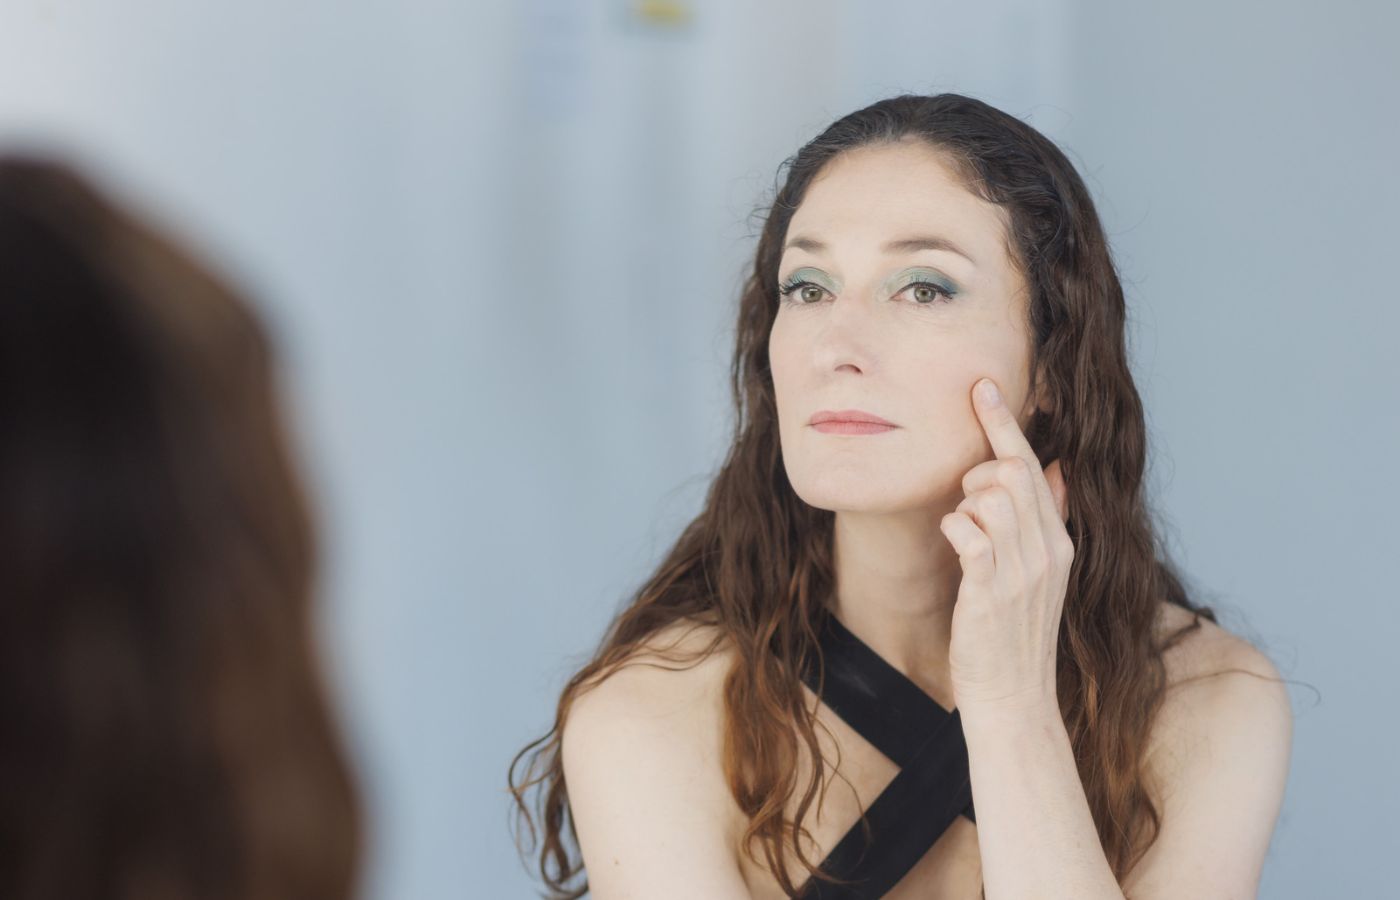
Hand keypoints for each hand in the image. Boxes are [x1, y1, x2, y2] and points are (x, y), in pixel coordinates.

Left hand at [939, 377, 1072, 717]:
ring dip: (965, 502)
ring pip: (992, 495)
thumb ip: (1044, 519)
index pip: (1035, 466)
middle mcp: (1048, 550)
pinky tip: (954, 540)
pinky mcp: (992, 591)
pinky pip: (970, 532)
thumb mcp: (1039, 573)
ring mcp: (1023, 570)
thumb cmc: (1013, 634)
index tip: (982, 388)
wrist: (1014, 697)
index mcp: (1060, 541)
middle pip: (1014, 470)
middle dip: (980, 469)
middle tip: (966, 500)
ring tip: (964, 532)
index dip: (1006, 424)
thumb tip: (1052, 467)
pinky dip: (955, 526)